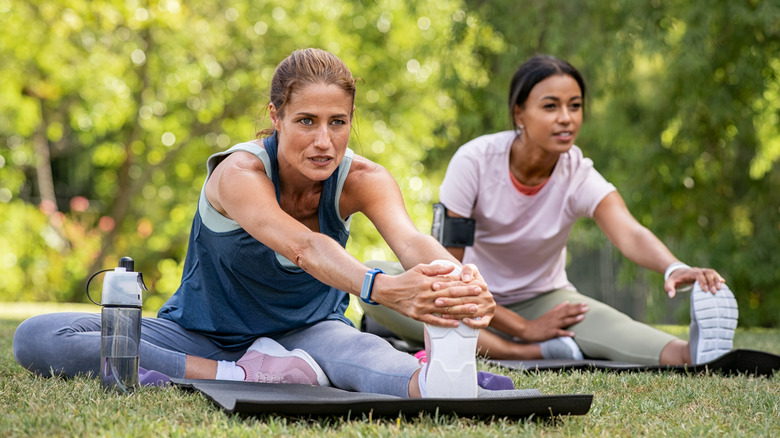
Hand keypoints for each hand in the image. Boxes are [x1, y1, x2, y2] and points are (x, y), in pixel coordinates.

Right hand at [370, 263, 492, 327]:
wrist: (387, 291)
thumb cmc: (405, 279)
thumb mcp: (419, 269)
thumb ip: (436, 269)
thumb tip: (452, 268)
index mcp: (428, 283)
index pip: (450, 284)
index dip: (464, 285)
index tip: (476, 285)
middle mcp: (426, 295)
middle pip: (450, 296)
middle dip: (467, 296)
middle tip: (481, 296)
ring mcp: (422, 307)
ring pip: (445, 309)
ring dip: (461, 310)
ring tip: (474, 310)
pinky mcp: (418, 316)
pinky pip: (434, 321)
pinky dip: (446, 323)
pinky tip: (456, 323)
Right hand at [520, 301, 587, 341]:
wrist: (528, 329)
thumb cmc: (539, 322)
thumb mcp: (549, 313)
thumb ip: (558, 307)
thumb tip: (567, 302)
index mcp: (554, 313)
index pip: (567, 308)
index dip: (576, 305)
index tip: (585, 303)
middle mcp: (554, 318)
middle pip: (567, 313)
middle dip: (577, 310)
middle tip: (586, 308)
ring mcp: (552, 325)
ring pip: (564, 321)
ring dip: (573, 319)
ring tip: (582, 317)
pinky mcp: (550, 333)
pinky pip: (559, 333)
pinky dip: (566, 333)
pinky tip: (572, 334)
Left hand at [665, 267, 725, 296]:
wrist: (678, 272)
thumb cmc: (674, 279)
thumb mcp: (668, 283)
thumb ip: (669, 288)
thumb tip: (671, 296)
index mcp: (689, 272)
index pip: (698, 274)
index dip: (702, 281)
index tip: (705, 290)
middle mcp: (697, 270)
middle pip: (707, 272)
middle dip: (711, 281)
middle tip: (714, 292)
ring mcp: (702, 271)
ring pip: (712, 272)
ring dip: (717, 279)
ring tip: (720, 289)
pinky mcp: (706, 274)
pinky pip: (714, 274)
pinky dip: (718, 278)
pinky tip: (723, 283)